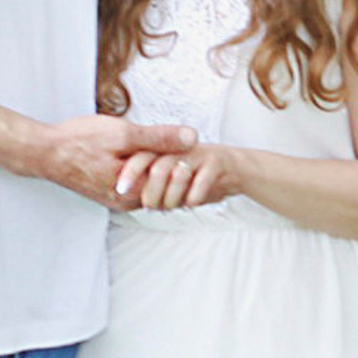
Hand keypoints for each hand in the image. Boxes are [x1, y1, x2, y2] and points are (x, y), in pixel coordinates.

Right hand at [26, 115, 196, 208]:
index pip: (176, 183)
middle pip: (166, 187)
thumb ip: (159, 137)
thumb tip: (193, 138)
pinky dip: (143, 167)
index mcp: (134, 192)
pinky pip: (137, 182)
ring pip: (151, 184)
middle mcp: (128, 202)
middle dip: (172, 163)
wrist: (42, 151)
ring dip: (157, 164)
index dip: (182, 159)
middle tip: (171, 141)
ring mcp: (119, 199)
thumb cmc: (78, 141)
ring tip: (152, 143)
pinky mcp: (111, 192)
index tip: (181, 141)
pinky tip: (137, 150)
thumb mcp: (123, 133)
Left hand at [115, 142, 251, 210]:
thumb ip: (152, 184)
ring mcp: (198, 154)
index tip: (121, 190)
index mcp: (165, 150)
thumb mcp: (172, 178)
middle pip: (158, 168)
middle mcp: (179, 149)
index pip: (141, 157)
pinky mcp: (216, 162)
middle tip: (150, 207)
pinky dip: (194, 197)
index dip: (129, 173)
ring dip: (172, 198)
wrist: (236, 169)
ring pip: (178, 176)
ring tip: (172, 207)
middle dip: (152, 192)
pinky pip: (201, 182)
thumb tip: (127, 201)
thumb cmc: (197, 176)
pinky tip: (192, 203)